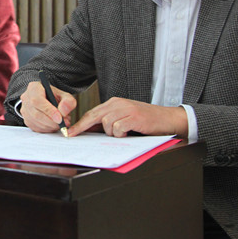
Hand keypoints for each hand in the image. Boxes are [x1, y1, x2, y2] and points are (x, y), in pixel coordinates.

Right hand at [19, 81, 76, 133]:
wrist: (47, 99)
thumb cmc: (54, 96)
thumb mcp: (64, 95)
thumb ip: (68, 101)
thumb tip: (63, 112)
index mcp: (34, 88)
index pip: (38, 100)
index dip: (49, 111)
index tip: (60, 118)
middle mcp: (26, 98)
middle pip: (36, 114)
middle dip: (51, 122)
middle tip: (63, 124)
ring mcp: (24, 110)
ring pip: (36, 122)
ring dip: (50, 126)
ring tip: (61, 124)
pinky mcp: (26, 120)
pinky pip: (35, 128)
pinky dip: (46, 129)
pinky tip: (54, 126)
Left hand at [68, 97, 187, 137]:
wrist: (167, 119)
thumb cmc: (146, 121)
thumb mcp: (124, 118)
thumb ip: (109, 121)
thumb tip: (90, 130)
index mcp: (114, 103)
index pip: (92, 113)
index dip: (80, 123)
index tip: (70, 132)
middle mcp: (119, 103)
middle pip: (94, 115)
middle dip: (82, 127)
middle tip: (73, 135)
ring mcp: (126, 109)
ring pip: (106, 123)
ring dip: (111, 133)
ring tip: (123, 133)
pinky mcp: (134, 117)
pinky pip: (118, 127)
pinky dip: (120, 133)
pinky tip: (128, 133)